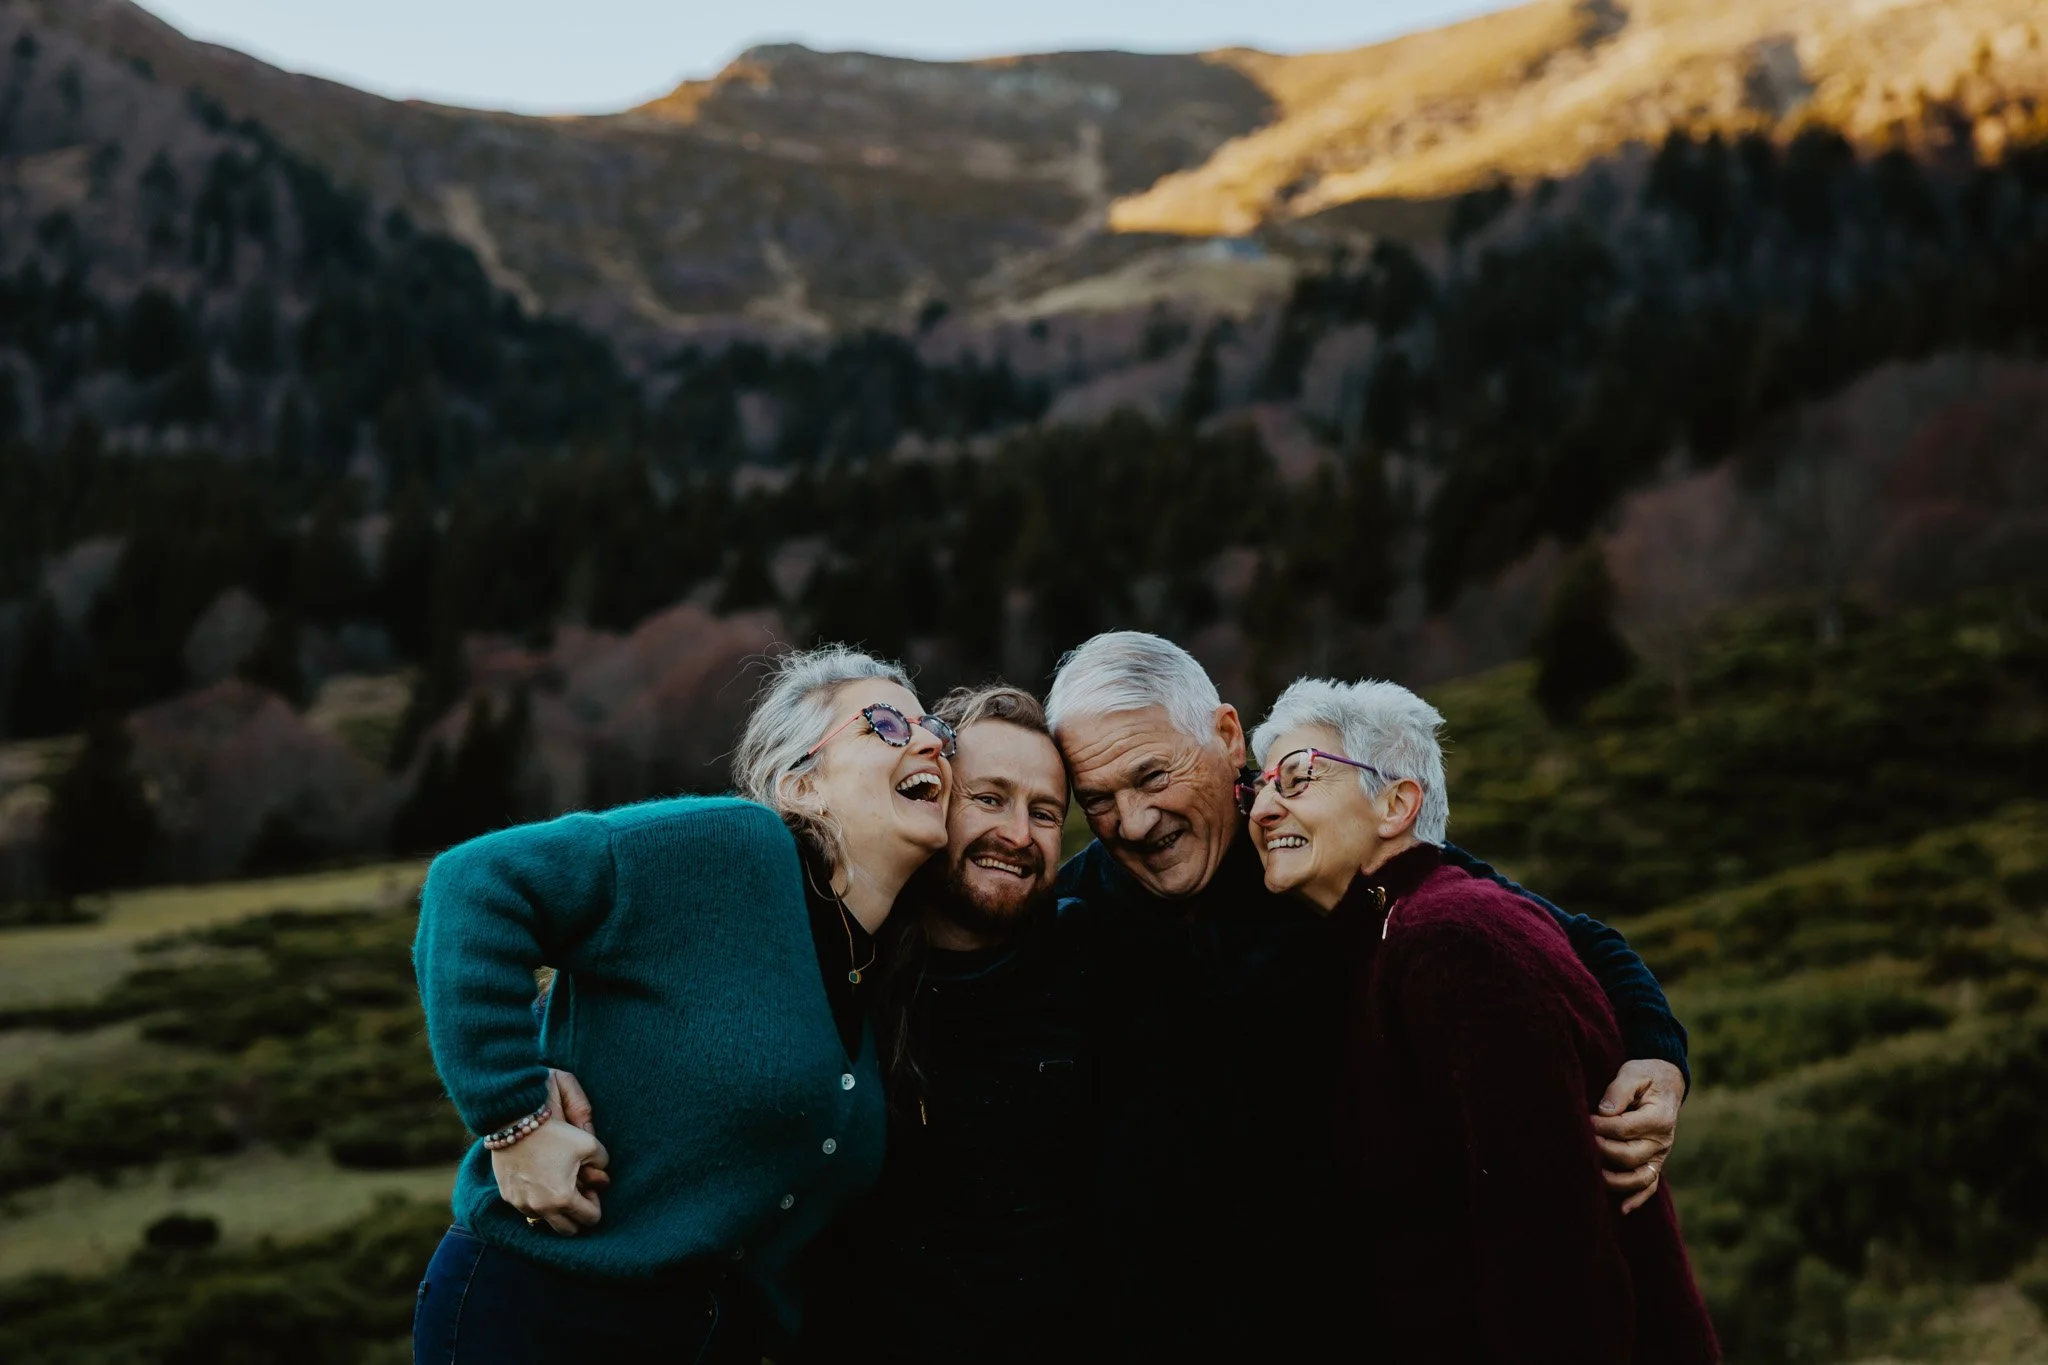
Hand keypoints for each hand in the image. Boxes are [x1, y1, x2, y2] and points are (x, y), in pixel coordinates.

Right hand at [491, 1072, 608, 1234]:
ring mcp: (522, 1205)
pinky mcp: (508, 1197)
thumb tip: (602, 1177)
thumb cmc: (555, 1133)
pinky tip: (541, 1182)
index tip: (591, 1188)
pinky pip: (527, 1210)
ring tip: (559, 1186)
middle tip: (578, 1193)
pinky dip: (538, 1203)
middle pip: (568, 1231)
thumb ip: (602, 1163)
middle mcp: (541, 1208)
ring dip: (556, 1211)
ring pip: (545, 1222)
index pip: (590, 1219)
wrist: (514, 1123)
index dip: (595, 1204)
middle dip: (577, 1216)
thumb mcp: (589, 1143)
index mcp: (563, 1198)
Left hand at [1592, 1058, 1684, 1214]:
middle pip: (1629, 1156)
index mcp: (1658, 1117)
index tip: (1584, 1121)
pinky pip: (1650, 1186)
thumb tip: (1602, 1113)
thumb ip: (1618, 1091)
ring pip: (1639, 1177)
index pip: (1625, 1128)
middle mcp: (1662, 1140)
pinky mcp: (1656, 1162)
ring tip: (1592, 1174)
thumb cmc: (1645, 1076)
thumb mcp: (1633, 1074)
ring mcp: (1660, 1155)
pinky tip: (1622, 1209)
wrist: (1666, 1082)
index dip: (1601, 1127)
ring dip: (1615, 1180)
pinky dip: (1637, 1199)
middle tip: (1582, 1143)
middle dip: (1602, 1151)